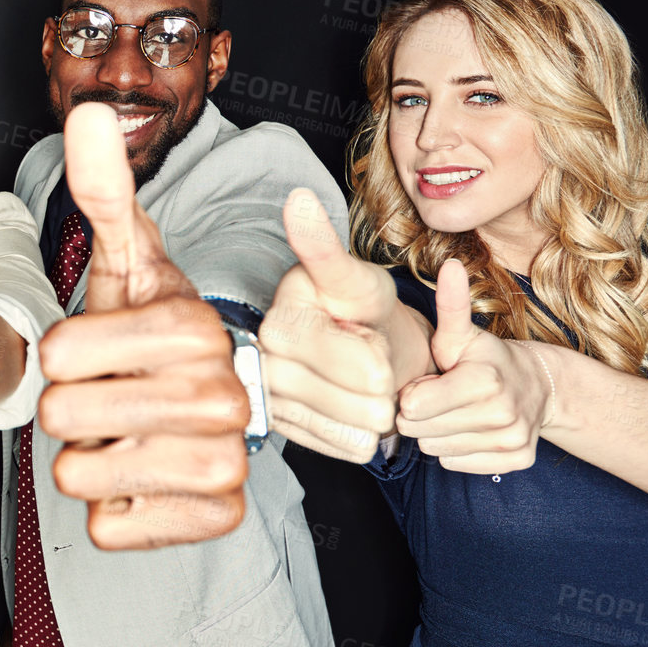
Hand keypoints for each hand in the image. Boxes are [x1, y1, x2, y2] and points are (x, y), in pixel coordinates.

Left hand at [38, 103, 248, 549]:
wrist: (192, 402)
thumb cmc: (145, 329)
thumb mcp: (123, 258)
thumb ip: (102, 190)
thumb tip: (88, 112)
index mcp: (193, 326)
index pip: (57, 352)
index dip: (59, 352)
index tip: (98, 347)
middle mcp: (222, 397)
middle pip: (62, 416)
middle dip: (68, 408)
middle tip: (109, 394)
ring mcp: (223, 464)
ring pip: (76, 474)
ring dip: (84, 456)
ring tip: (123, 432)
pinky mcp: (214, 519)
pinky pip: (107, 527)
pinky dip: (109, 506)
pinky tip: (141, 476)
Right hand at [259, 189, 399, 461]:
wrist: (358, 347)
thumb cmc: (360, 308)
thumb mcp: (355, 278)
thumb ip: (324, 247)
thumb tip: (298, 198)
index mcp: (280, 322)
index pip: (362, 363)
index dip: (379, 352)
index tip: (363, 329)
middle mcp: (266, 365)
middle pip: (363, 400)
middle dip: (381, 383)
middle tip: (365, 356)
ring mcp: (273, 403)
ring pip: (359, 428)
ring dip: (374, 409)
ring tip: (361, 382)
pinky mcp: (286, 434)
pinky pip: (349, 448)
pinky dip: (364, 432)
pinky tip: (353, 407)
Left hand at [395, 259, 550, 472]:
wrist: (540, 385)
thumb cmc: (484, 358)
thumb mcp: (461, 333)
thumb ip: (450, 304)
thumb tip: (450, 264)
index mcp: (483, 381)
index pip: (412, 407)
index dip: (412, 393)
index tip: (429, 380)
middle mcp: (502, 414)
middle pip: (419, 431)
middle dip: (420, 414)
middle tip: (441, 395)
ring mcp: (512, 441)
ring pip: (435, 450)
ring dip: (436, 432)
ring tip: (455, 411)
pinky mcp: (518, 461)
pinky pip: (457, 465)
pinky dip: (457, 450)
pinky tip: (470, 428)